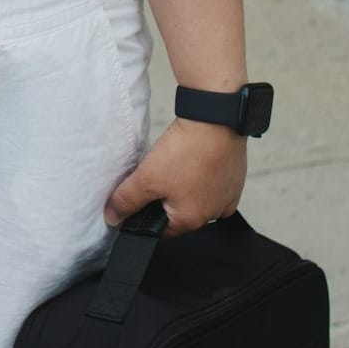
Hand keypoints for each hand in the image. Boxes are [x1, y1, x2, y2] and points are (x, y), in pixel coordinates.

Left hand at [104, 119, 247, 235]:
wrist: (216, 118)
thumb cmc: (187, 151)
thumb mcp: (147, 178)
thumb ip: (126, 201)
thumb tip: (113, 218)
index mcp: (193, 220)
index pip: (160, 228)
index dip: (144, 212)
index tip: (139, 194)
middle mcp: (215, 213)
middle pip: (179, 211)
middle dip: (165, 195)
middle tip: (158, 172)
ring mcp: (228, 195)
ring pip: (195, 195)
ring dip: (183, 183)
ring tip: (176, 161)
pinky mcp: (235, 177)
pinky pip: (211, 182)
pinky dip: (200, 173)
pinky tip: (192, 157)